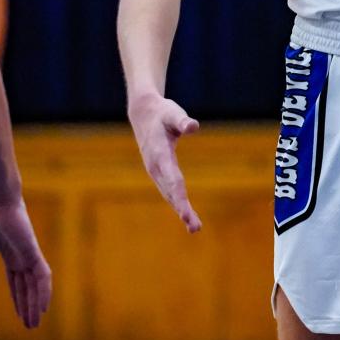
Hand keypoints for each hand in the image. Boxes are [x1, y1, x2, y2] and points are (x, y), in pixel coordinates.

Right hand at [0, 191, 51, 328]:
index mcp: (10, 253)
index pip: (16, 281)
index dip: (18, 298)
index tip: (20, 315)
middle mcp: (22, 255)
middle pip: (28, 286)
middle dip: (29, 305)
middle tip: (31, 325)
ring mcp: (28, 252)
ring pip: (36, 284)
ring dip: (36, 303)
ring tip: (35, 323)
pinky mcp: (31, 250)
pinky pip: (42, 273)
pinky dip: (44, 290)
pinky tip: (44, 306)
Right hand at [128, 93, 201, 232]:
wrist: (144, 114)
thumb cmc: (163, 112)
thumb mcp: (173, 113)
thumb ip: (182, 121)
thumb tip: (193, 126)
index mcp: (160, 154)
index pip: (173, 179)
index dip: (180, 197)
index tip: (186, 213)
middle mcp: (156, 167)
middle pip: (171, 192)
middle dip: (182, 209)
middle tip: (195, 227)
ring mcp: (156, 171)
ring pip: (169, 194)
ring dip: (181, 210)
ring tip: (195, 227)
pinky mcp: (158, 171)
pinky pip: (169, 190)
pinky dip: (177, 202)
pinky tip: (186, 214)